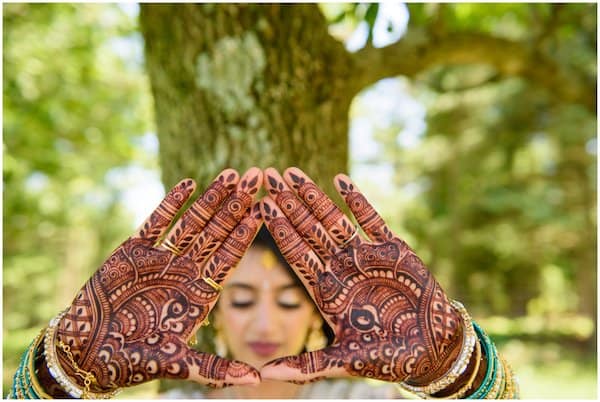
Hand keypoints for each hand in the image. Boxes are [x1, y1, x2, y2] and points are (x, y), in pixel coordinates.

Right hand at [55, 168, 262, 390]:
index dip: (246, 233)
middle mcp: (186, 271)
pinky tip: (190, 183)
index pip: (229, 257)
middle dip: (238, 205)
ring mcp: (162, 258)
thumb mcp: (179, 364)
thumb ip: (216, 368)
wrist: (88, 351)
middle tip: (258, 177)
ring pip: (193, 221)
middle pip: (218, 232)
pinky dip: (172, 203)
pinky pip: (157, 221)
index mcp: (200, 293)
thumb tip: (257, 382)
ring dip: (212, 198)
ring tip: (233, 174)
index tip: (265, 210)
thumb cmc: (133, 361)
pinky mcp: (135, 250)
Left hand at [260, 167, 462, 384]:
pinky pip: (371, 220)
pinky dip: (356, 201)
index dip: (280, 230)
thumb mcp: (344, 361)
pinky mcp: (392, 249)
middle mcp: (341, 269)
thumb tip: (264, 374)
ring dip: (315, 197)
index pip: (296, 254)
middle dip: (289, 204)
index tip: (262, 205)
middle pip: (308, 230)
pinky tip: (340, 180)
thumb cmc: (387, 358)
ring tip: (293, 173)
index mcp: (326, 291)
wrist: (432, 349)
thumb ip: (307, 365)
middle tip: (269, 177)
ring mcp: (365, 256)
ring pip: (334, 220)